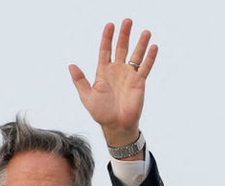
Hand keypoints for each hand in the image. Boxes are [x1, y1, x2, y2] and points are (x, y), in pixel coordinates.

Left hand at [68, 19, 157, 146]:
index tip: (110, 25)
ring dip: (140, 43)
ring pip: (135, 55)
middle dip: (124, 35)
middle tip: (128, 21)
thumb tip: (71, 65)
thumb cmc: (101, 112)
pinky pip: (145, 67)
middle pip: (121, 48)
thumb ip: (80, 81)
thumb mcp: (87, 96)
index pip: (105, 50)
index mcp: (103, 72)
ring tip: (145, 32)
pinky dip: (150, 58)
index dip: (107, 38)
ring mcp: (129, 75)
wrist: (116, 125)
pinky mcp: (139, 82)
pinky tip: (153, 47)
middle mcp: (117, 71)